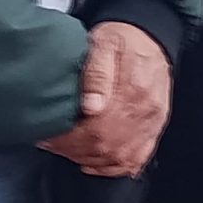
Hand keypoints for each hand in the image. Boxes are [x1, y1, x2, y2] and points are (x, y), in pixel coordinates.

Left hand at [39, 22, 170, 176]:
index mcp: (133, 89)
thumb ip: (97, 73)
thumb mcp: (104, 43)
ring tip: (68, 149)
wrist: (150, 35)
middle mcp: (146, 110)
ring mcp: (152, 121)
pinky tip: (94, 161)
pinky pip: (136, 158)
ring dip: (89, 159)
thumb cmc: (122, 39)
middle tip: (52, 143)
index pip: (97, 128)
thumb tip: (91, 106)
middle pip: (106, 146)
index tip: (47, 135)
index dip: (68, 138)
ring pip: (119, 157)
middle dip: (73, 150)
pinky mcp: (155, 127)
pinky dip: (113, 167)